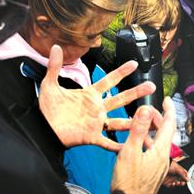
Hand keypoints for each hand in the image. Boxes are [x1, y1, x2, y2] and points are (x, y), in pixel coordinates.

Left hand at [39, 45, 155, 150]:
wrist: (42, 128)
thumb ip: (54, 66)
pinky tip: (129, 146)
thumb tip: (55, 47)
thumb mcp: (50, 85)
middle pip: (121, 98)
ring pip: (119, 121)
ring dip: (133, 120)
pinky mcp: (91, 137)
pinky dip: (118, 146)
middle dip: (136, 92)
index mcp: (89, 95)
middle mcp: (97, 108)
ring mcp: (96, 123)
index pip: (109, 81)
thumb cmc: (47, 108)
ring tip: (148, 117)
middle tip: (151, 86)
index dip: (121, 72)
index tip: (134, 63)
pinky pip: (107, 142)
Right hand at [111, 98, 175, 193]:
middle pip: (165, 132)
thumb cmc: (128, 183)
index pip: (170, 124)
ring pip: (158, 142)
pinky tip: (136, 143)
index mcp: (161, 151)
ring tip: (139, 124)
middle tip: (147, 111)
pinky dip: (146, 141)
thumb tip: (146, 110)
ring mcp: (158, 165)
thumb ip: (138, 129)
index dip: (169, 109)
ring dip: (151, 130)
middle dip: (158, 118)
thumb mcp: (130, 151)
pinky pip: (153, 151)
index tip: (166, 100)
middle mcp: (163, 158)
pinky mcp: (152, 171)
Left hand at [163, 160, 188, 187]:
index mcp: (179, 171)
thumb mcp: (178, 168)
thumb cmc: (168, 164)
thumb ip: (183, 174)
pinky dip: (173, 186)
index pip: (184, 175)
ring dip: (178, 184)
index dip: (186, 178)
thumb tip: (188, 179)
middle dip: (182, 182)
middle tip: (182, 182)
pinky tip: (173, 184)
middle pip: (181, 180)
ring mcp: (171, 179)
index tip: (188, 180)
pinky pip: (171, 186)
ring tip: (177, 182)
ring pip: (177, 184)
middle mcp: (175, 175)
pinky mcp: (167, 182)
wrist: (159, 166)